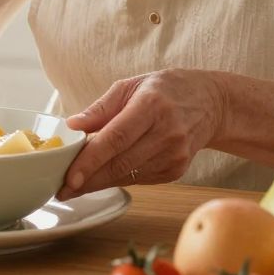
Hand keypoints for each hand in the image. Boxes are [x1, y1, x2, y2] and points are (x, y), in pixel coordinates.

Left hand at [58, 70, 224, 199]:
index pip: (116, 138)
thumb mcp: (131, 85)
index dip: (91, 160)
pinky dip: (118, 179)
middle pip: (120, 163)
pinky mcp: (176, 170)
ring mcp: (174, 155)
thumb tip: (72, 126)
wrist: (211, 103)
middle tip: (62, 188)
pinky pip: (139, 180)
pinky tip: (103, 176)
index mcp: (151, 105)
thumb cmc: (165, 90)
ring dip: (99, 182)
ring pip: (128, 176)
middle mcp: (167, 132)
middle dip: (88, 179)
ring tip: (75, 184)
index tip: (69, 176)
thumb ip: (100, 108)